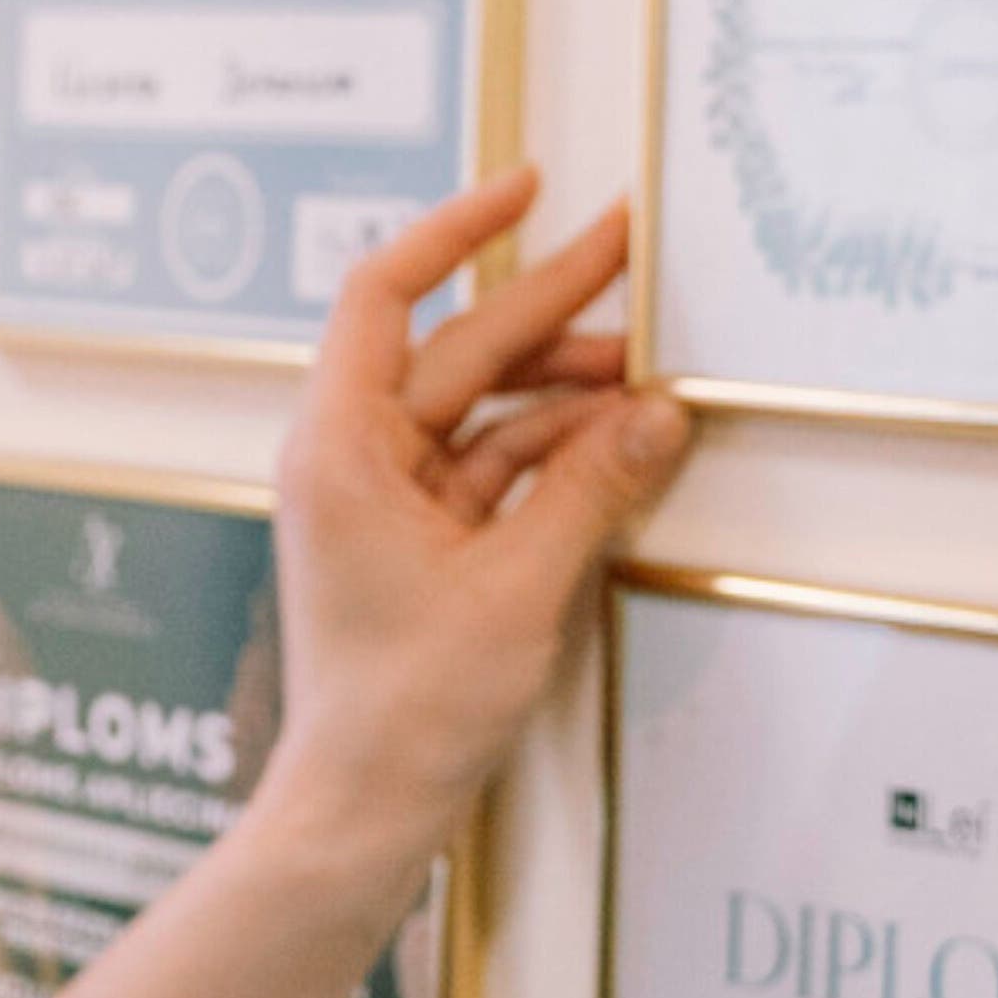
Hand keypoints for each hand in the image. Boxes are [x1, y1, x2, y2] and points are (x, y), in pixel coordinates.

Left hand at [265, 169, 693, 849]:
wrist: (363, 810)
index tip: (527, 187)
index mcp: (340, 446)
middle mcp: (352, 457)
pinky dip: (555, 454)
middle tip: (631, 247)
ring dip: (566, 391)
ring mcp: (386, 499)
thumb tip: (658, 414)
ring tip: (653, 370)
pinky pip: (494, 467)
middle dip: (548, 302)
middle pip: (457, 348)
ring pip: (484, 409)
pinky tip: (624, 442)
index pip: (385, 293)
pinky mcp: (419, 540)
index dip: (456, 229)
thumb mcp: (517, 588)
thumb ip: (592, 489)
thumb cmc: (403, 712)